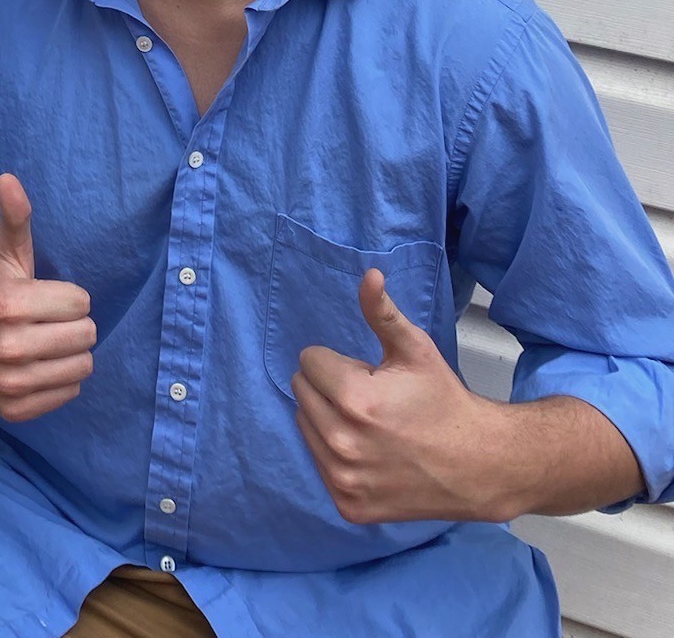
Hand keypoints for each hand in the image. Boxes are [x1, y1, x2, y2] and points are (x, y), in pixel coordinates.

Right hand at [0, 174, 95, 421]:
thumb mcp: (7, 248)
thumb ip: (15, 215)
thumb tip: (9, 179)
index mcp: (8, 304)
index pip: (82, 303)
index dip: (69, 295)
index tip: (45, 294)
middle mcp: (6, 348)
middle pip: (85, 336)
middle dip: (73, 323)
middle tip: (47, 318)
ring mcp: (10, 383)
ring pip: (82, 366)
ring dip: (71, 352)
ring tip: (46, 340)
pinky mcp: (15, 409)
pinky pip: (69, 393)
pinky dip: (61, 379)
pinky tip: (39, 363)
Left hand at [292, 269, 511, 523]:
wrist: (478, 466)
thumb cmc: (443, 401)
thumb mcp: (415, 349)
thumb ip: (382, 311)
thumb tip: (368, 274)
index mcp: (353, 399)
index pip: (309, 360)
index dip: (339, 362)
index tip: (370, 375)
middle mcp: (341, 443)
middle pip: (302, 392)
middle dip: (330, 387)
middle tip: (372, 399)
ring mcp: (343, 479)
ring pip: (305, 426)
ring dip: (328, 418)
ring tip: (371, 425)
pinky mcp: (348, 506)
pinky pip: (317, 463)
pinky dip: (335, 454)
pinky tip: (370, 453)